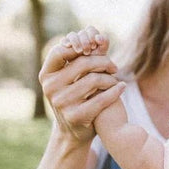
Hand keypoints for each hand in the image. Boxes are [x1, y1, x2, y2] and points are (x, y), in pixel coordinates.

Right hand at [39, 26, 122, 142]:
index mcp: (46, 74)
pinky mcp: (75, 116)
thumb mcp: (76, 77)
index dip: (80, 45)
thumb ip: (87, 56)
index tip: (96, 49)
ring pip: (94, 80)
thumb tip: (102, 36)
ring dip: (110, 78)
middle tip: (114, 67)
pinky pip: (101, 99)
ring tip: (115, 80)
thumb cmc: (77, 97)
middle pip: (82, 63)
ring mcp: (61, 103)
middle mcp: (50, 87)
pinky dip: (115, 91)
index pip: (61, 50)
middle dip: (103, 62)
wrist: (74, 132)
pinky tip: (122, 88)